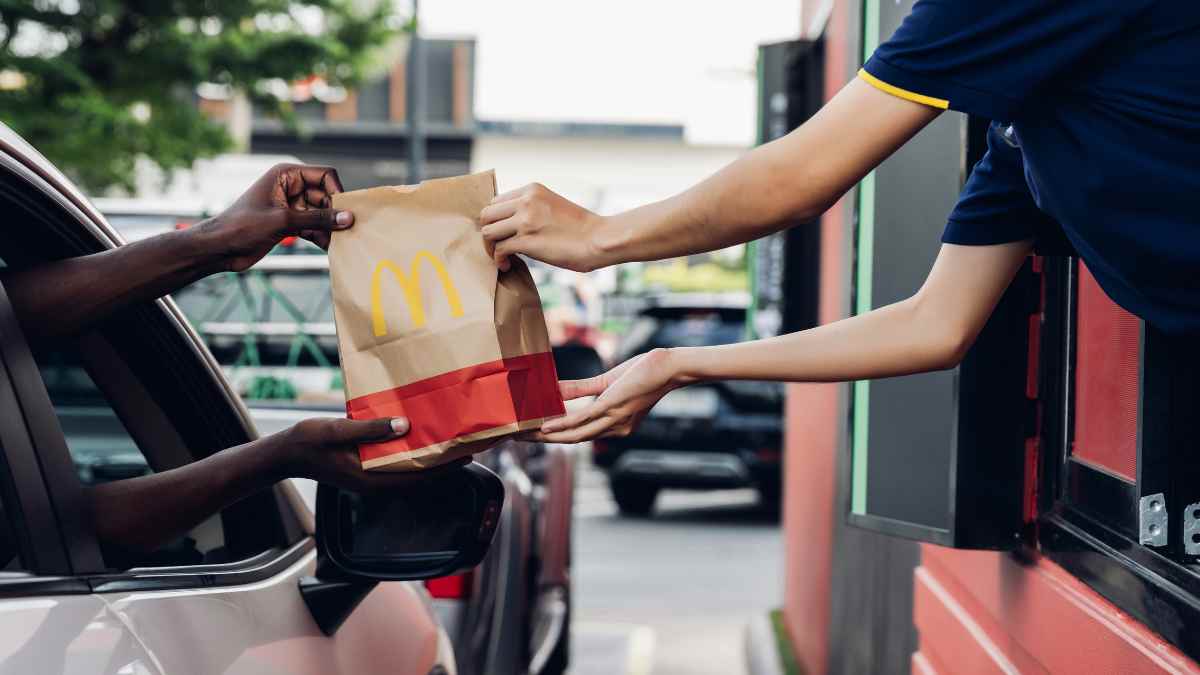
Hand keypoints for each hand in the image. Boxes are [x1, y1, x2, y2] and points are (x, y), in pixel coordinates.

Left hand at [194, 163, 352, 271]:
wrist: (219, 248)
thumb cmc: (242, 226)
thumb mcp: (283, 220)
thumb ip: (318, 219)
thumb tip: (348, 218)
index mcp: (286, 175)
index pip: (324, 175)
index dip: (337, 191)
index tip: (346, 212)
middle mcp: (291, 187)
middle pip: (326, 196)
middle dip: (335, 214)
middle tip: (346, 233)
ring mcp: (291, 206)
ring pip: (321, 214)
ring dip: (329, 228)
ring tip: (339, 243)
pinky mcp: (290, 223)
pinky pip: (314, 226)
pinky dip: (321, 236)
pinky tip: (328, 249)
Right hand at [277, 416, 467, 492]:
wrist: (286, 452)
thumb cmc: (310, 441)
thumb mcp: (339, 430)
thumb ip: (371, 429)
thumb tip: (405, 426)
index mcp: (371, 479)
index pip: (417, 478)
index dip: (443, 469)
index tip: (465, 458)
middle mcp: (375, 482)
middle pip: (417, 477)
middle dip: (442, 465)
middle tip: (465, 447)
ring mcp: (370, 478)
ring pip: (407, 472)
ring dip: (428, 460)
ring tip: (448, 443)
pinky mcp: (366, 470)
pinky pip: (395, 466)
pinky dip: (411, 455)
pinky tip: (419, 439)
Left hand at [479, 182, 606, 272]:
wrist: (599, 239)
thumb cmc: (581, 229)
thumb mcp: (553, 206)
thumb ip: (531, 209)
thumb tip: (511, 224)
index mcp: (532, 190)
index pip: (496, 201)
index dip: (495, 220)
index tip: (502, 233)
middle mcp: (526, 201)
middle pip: (486, 215)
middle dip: (489, 232)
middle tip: (497, 245)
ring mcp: (525, 220)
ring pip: (488, 232)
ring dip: (491, 247)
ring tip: (502, 257)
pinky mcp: (527, 240)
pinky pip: (499, 249)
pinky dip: (499, 260)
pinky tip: (507, 265)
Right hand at [534, 349, 684, 442]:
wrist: (669, 368)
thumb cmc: (643, 373)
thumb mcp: (607, 382)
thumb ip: (581, 389)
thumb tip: (555, 389)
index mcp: (615, 426)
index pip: (579, 435)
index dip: (554, 437)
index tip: (531, 435)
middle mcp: (614, 429)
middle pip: (572, 440)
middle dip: (544, 441)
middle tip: (519, 438)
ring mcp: (613, 420)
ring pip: (574, 435)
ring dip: (547, 436)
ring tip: (525, 435)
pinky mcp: (611, 407)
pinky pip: (582, 420)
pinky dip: (561, 424)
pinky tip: (544, 426)